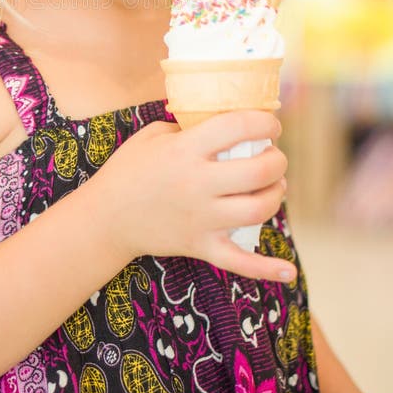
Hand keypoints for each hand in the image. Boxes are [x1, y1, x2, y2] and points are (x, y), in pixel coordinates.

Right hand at [100, 110, 295, 282]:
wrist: (105, 218)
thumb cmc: (129, 170)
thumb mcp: (153, 135)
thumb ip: (187, 127)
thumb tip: (223, 123)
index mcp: (185, 150)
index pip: (237, 127)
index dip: (263, 122)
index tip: (270, 125)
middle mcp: (197, 183)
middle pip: (258, 171)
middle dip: (277, 160)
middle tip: (273, 156)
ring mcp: (201, 218)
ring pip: (258, 210)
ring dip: (276, 195)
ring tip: (274, 187)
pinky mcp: (201, 245)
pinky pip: (239, 262)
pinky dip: (266, 269)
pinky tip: (287, 270)